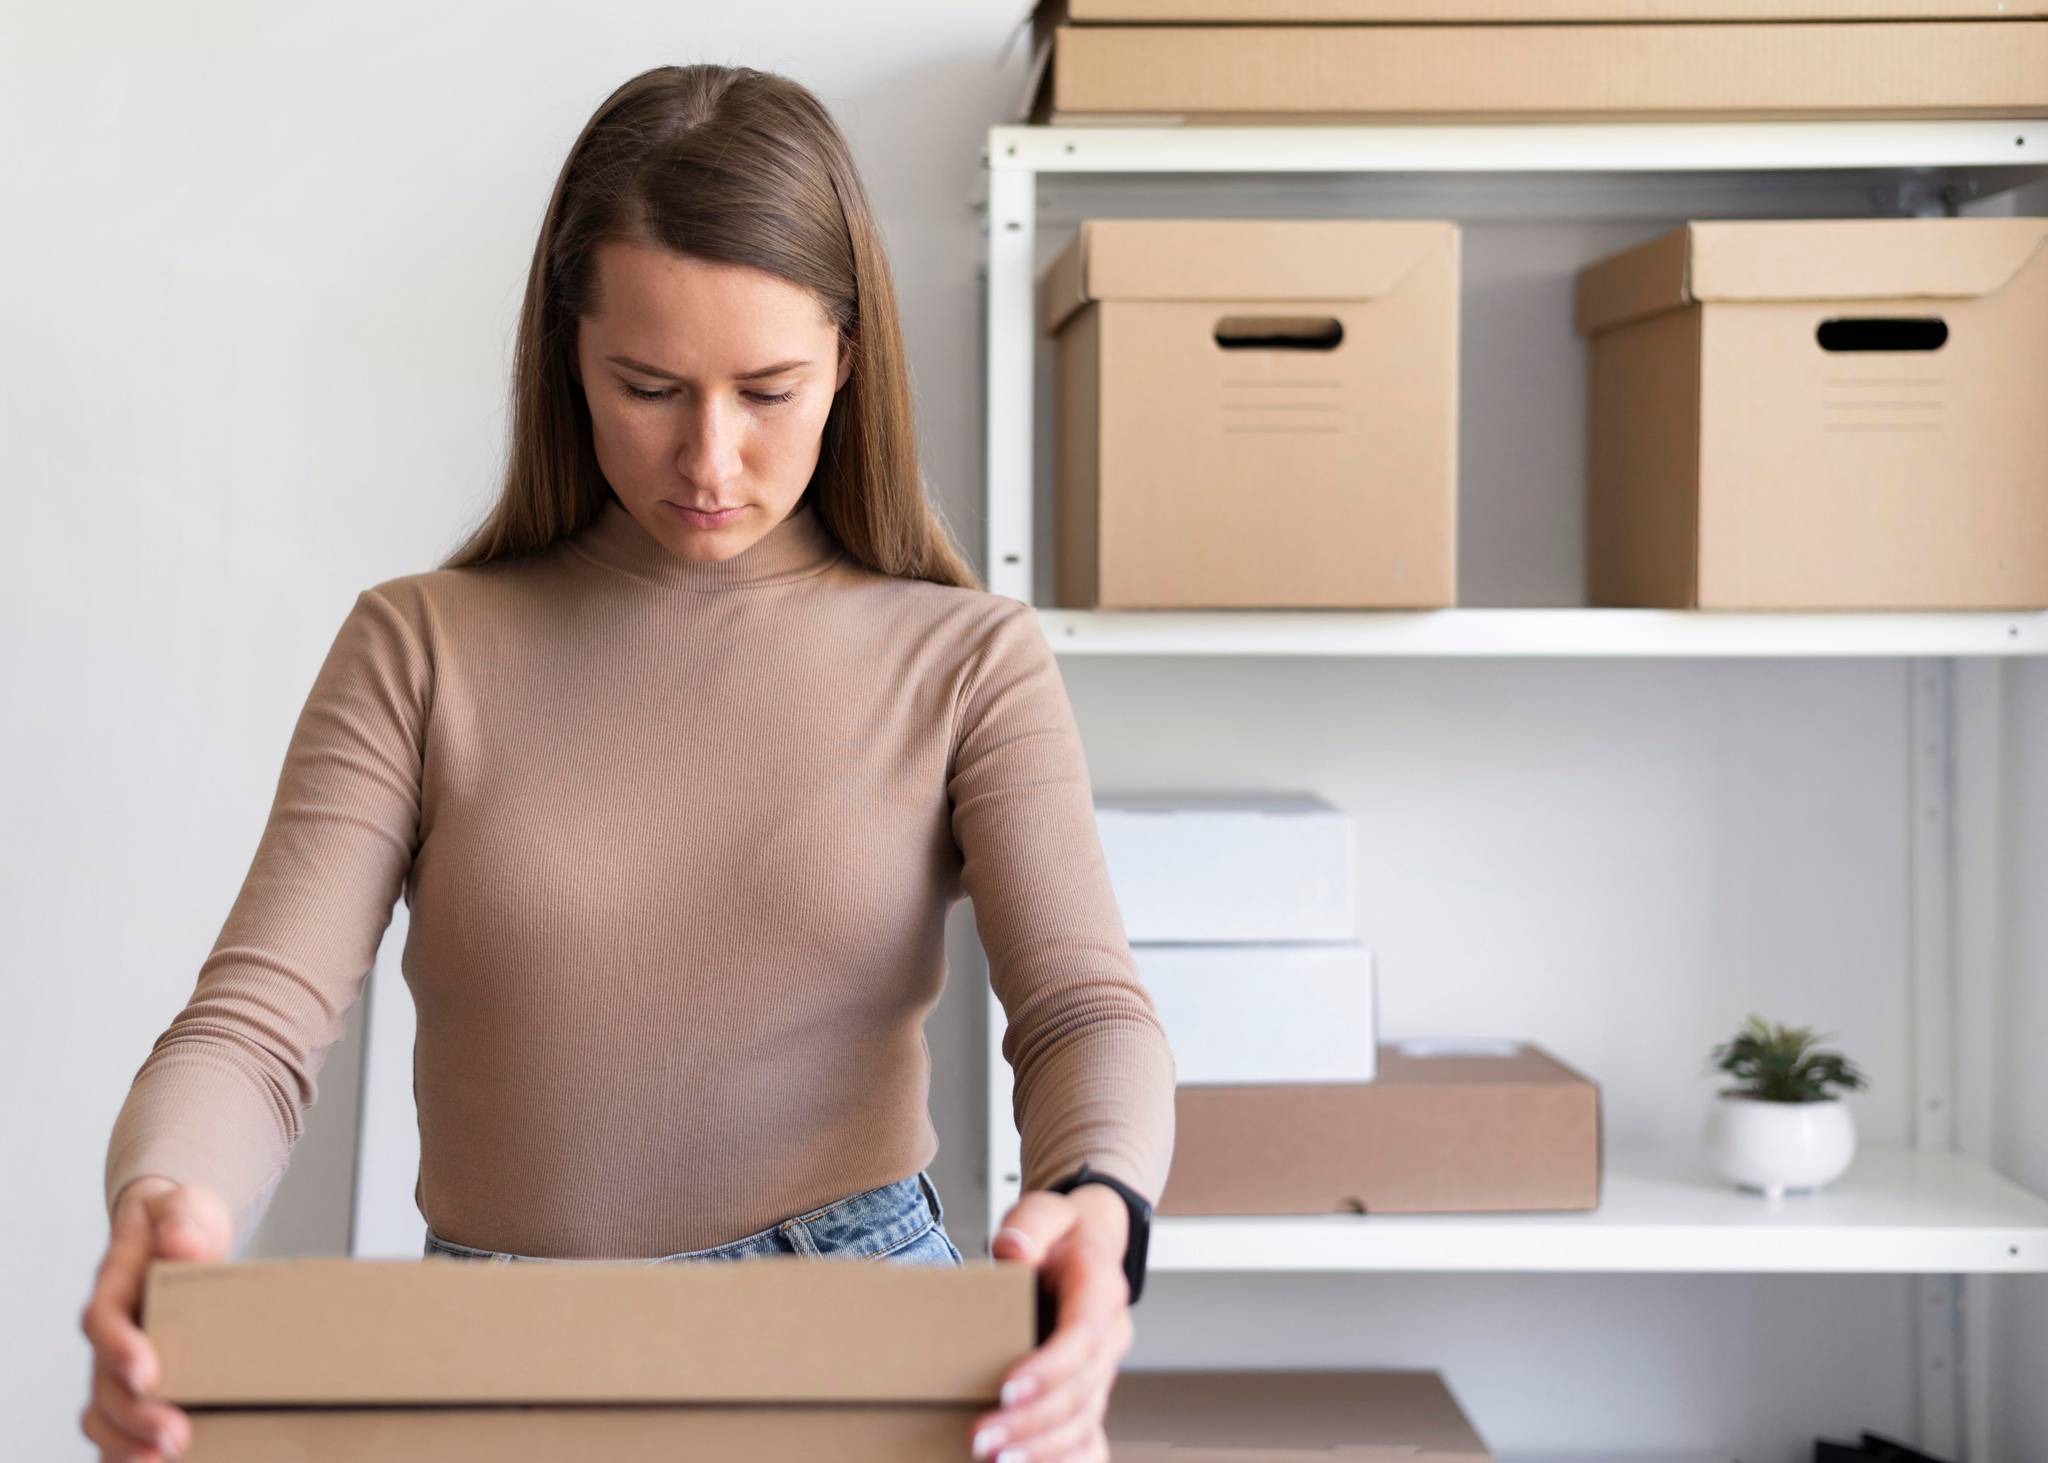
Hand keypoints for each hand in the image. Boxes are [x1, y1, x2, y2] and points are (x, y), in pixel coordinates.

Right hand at [79, 1176, 231, 1460]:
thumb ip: (184, 1218)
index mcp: (115, 1284)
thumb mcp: (187, 1207)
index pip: (104, 1319)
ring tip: (164, 1459)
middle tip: (174, 1436)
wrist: (173, 1231)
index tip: (146, 1372)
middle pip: (104, 1381)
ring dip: (128, 1442)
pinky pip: (118, 1424)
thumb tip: (179, 1239)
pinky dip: (125, 1450)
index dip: (119, 1348)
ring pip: (104, 1412)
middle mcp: (109, 1330)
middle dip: (135, 1414)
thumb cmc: (181, 1224)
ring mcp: (117, 1361)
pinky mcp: (135, 1382)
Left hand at [969, 1184, 1133, 1462]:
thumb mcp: (1044, 1211)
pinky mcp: (1090, 1390)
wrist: (1089, 1243)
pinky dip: (1065, 1459)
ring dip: (1042, 1448)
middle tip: (982, 1439)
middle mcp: (1111, 1335)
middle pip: (1081, 1391)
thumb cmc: (1061, 1233)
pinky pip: (1087, 1436)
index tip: (1007, 1389)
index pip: (1082, 1338)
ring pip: (1084, 1421)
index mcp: (1102, 1290)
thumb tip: (1014, 1249)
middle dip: (1033, 1422)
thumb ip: (1030, 1225)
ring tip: (995, 1461)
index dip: (1049, 1369)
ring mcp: (1103, 1368)